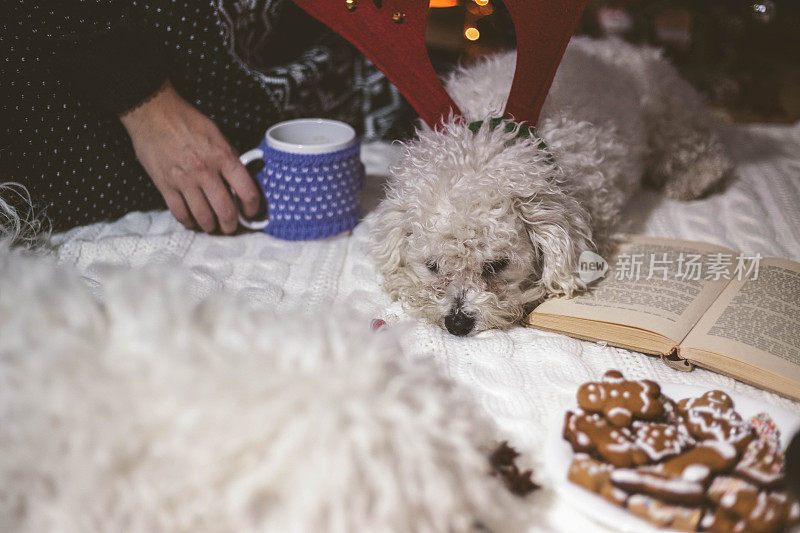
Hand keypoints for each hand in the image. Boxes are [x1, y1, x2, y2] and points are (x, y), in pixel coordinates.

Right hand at [120, 81, 260, 233]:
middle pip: (226, 212)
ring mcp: (184, 180)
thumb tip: (241, 180)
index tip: (251, 213)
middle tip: (231, 228)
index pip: (247, 192)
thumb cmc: (186, 121)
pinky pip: (180, 214)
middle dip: (231, 226)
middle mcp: (206, 171)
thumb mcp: (217, 135)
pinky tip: (193, 222)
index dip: (252, 208)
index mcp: (223, 157)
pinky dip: (189, 223)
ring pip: (203, 218)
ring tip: (213, 227)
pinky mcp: (165, 186)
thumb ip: (230, 158)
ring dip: (211, 228)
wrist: (153, 112)